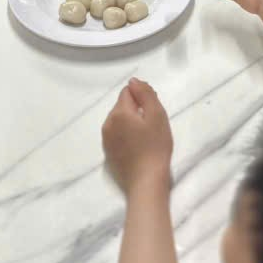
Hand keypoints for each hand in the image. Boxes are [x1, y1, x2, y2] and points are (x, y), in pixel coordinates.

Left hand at [102, 78, 172, 193]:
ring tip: (146, 135)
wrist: (146, 181)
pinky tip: (138, 146)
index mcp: (119, 112)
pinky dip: (126, 135)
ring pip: (118, 120)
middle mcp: (107, 123)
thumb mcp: (157, 115)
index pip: (128, 91)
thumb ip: (145, 94)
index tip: (154, 109)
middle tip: (153, 123)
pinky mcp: (107, 153)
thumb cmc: (155, 147)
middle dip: (136, 109)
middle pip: (122, 106)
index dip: (142, 96)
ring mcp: (105, 139)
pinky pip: (116, 135)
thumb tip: (133, 81)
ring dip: (131, 122)